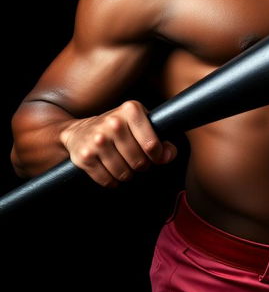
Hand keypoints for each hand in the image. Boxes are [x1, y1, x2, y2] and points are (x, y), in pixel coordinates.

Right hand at [59, 100, 176, 187]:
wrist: (78, 131)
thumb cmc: (117, 127)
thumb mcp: (140, 124)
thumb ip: (160, 138)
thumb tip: (169, 155)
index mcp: (130, 110)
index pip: (152, 144)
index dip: (158, 155)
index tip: (156, 156)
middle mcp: (113, 122)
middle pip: (139, 161)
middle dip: (142, 165)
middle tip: (139, 161)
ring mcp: (97, 140)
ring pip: (124, 173)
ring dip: (128, 174)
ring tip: (125, 165)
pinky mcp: (85, 157)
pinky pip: (107, 180)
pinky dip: (113, 181)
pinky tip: (112, 172)